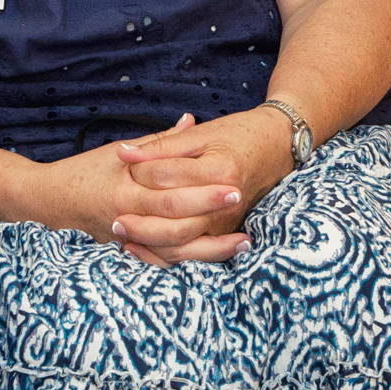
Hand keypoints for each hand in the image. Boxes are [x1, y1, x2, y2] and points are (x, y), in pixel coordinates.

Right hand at [22, 120, 260, 263]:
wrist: (49, 201)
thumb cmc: (84, 170)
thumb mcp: (119, 151)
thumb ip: (159, 142)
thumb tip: (191, 120)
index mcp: (125, 191)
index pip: (172, 195)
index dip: (204, 192)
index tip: (233, 183)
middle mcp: (128, 220)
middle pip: (178, 225)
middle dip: (212, 216)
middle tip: (242, 206)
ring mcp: (129, 242)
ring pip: (175, 252)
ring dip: (211, 248)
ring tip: (243, 241)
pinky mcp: (130, 254)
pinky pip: (164, 263)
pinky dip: (189, 261)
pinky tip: (215, 257)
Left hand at [113, 112, 297, 263]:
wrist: (277, 146)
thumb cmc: (238, 135)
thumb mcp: (202, 134)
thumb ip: (162, 145)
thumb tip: (123, 153)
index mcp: (219, 170)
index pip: (168, 178)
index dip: (140, 173)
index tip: (122, 166)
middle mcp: (226, 203)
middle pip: (176, 221)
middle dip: (141, 223)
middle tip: (113, 220)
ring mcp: (227, 221)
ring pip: (184, 244)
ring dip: (151, 244)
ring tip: (122, 237)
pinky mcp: (226, 232)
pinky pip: (194, 253)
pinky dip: (167, 255)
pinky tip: (143, 249)